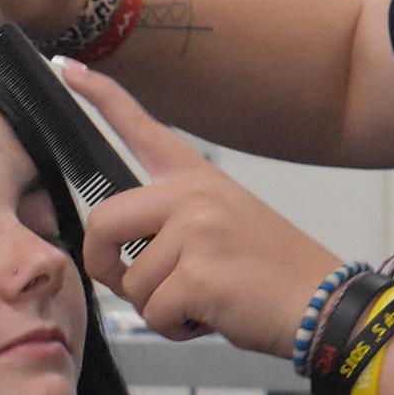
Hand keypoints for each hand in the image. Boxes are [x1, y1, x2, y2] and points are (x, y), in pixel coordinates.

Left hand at [61, 60, 342, 358]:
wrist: (324, 304)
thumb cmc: (273, 274)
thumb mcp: (224, 226)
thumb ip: (173, 225)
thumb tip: (122, 257)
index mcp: (197, 179)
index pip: (141, 126)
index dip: (100, 94)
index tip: (68, 67)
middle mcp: (192, 196)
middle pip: (103, 221)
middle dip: (105, 265)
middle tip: (133, 285)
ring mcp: (195, 231)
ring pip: (131, 282)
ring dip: (159, 306)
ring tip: (206, 300)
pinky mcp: (197, 274)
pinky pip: (153, 312)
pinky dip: (176, 328)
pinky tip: (212, 316)